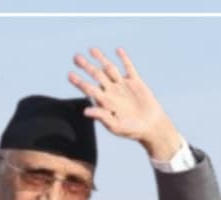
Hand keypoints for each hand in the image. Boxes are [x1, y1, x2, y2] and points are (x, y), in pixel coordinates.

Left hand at [68, 47, 184, 161]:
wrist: (151, 126)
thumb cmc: (131, 129)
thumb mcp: (115, 125)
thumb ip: (102, 116)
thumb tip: (86, 111)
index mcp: (104, 101)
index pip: (89, 89)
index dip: (79, 82)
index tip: (70, 75)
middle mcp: (112, 91)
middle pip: (96, 75)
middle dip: (87, 66)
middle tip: (76, 58)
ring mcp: (123, 85)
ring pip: (110, 69)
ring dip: (101, 59)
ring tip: (92, 50)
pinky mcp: (136, 82)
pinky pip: (129, 68)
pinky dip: (124, 59)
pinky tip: (118, 50)